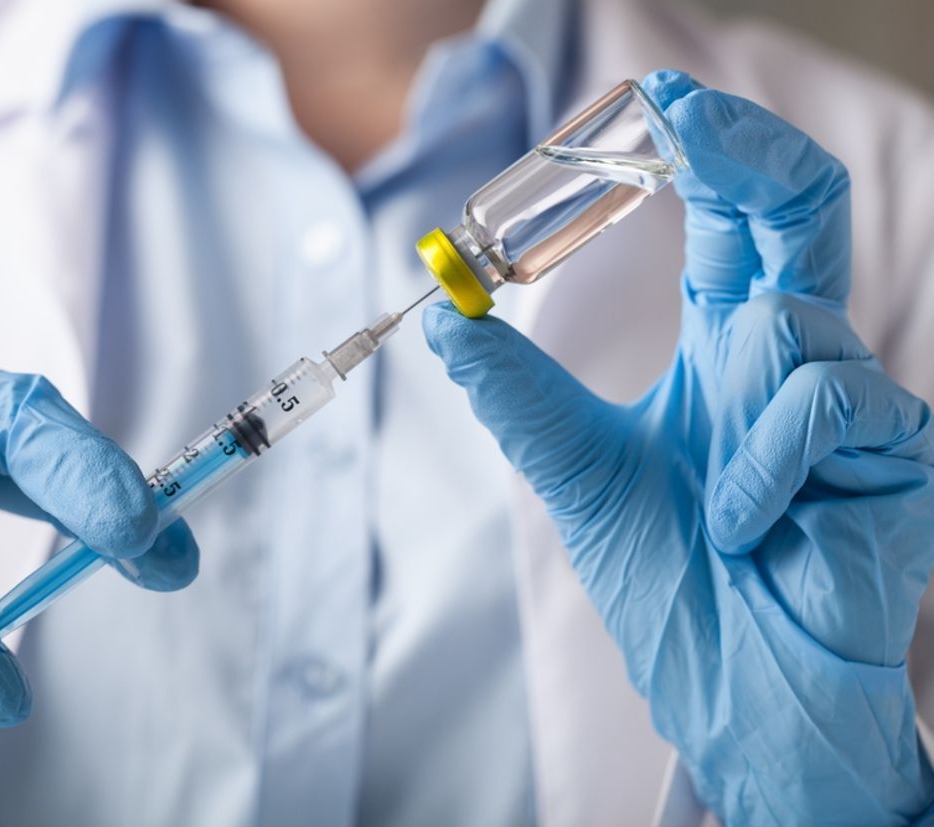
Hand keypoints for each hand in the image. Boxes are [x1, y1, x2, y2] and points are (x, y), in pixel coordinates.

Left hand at [425, 71, 933, 824]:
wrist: (738, 697)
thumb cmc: (676, 586)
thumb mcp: (577, 473)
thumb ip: (519, 394)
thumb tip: (443, 316)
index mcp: (726, 351)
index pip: (732, 222)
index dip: (705, 152)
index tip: (653, 103)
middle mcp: (793, 360)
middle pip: (801, 212)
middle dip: (748, 152)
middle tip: (686, 115)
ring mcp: (853, 404)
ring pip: (794, 320)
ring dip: (735, 403)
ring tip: (717, 498)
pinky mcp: (895, 456)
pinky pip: (826, 403)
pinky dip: (767, 463)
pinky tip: (754, 523)